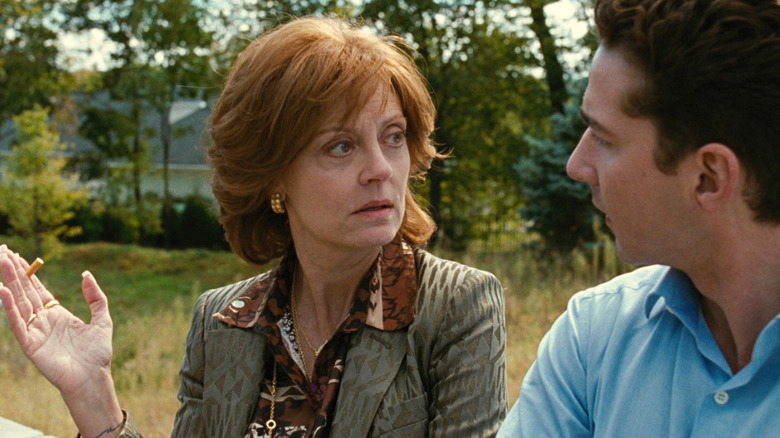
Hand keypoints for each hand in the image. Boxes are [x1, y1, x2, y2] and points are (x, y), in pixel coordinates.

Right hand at [0, 244, 123, 436]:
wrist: (93, 378)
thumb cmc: (98, 354)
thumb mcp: (103, 319)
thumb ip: (96, 297)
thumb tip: (86, 274)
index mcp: (58, 315)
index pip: (37, 289)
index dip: (28, 273)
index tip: (17, 256)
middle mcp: (43, 321)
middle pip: (25, 292)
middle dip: (14, 272)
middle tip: (3, 252)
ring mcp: (35, 332)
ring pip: (19, 303)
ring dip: (9, 283)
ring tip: (1, 262)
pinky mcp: (30, 345)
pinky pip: (17, 324)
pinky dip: (10, 308)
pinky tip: (3, 291)